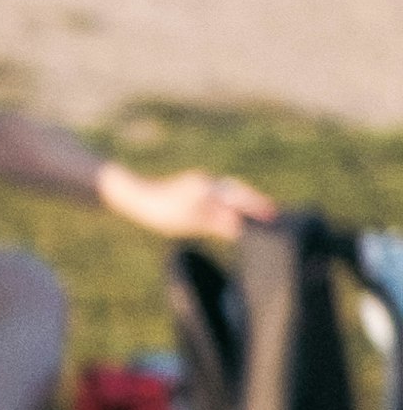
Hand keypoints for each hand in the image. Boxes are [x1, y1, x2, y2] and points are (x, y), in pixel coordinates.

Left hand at [100, 162, 276, 243]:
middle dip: (256, 203)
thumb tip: (238, 224)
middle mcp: (207, 185)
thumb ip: (215, 220)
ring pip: (230, 196)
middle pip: (239, 193)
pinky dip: (232, 208)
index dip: (257, 206)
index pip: (240, 198)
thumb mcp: (189, 217)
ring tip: (262, 217)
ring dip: (245, 205)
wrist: (136, 197)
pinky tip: (235, 219)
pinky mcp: (195, 195)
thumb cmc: (160, 208)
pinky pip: (220, 200)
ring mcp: (201, 189)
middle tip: (274, 215)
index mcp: (208, 188)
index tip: (273, 215)